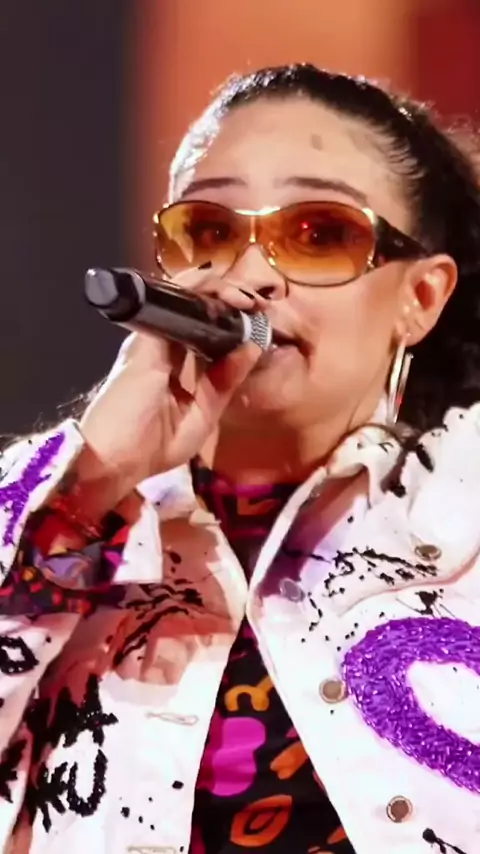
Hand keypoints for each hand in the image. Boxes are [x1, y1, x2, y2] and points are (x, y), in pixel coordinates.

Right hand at [75, 277, 262, 518]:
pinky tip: (228, 296)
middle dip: (227, 300)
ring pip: (186, 298)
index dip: (230, 326)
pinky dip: (202, 292)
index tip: (257, 323)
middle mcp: (158, 346)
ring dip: (218, 291)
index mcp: (170, 366)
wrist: (113, 461)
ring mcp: (150, 339)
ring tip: (246, 297)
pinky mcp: (147, 338)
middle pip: (195, 311)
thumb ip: (224, 383)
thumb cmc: (151, 448)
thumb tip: (251, 348)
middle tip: (256, 304)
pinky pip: (176, 302)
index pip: (203, 335)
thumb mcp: (201, 416)